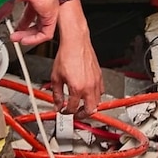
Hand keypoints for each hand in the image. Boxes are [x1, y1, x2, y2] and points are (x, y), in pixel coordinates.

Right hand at [8, 0, 58, 45]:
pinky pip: (46, 32)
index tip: (14, 27)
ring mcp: (48, 8)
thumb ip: (4, 0)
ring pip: (41, 28)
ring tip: (18, 40)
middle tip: (15, 35)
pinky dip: (35, 39)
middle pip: (35, 20)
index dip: (22, 21)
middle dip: (24, 30)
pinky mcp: (51, 15)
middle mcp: (42, 1)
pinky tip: (25, 40)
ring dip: (28, 36)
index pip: (30, 11)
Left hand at [51, 0, 103, 115]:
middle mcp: (89, 86)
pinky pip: (101, 91)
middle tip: (75, 115)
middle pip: (90, 110)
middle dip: (81, 115)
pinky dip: (96, 96)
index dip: (66, 112)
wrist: (76, 42)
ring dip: (90, 106)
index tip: (63, 111)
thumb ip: (56, 94)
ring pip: (98, 102)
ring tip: (82, 106)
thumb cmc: (66, 55)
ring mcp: (96, 81)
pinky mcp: (99, 75)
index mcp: (77, 88)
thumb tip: (57, 105)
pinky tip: (89, 93)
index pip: (72, 108)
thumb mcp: (56, 77)